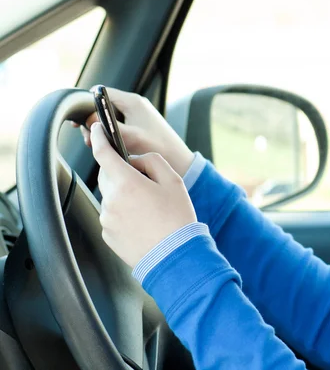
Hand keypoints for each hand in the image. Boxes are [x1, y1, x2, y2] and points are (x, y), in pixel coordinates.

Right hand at [72, 86, 194, 177]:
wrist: (180, 161)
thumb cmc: (160, 147)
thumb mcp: (130, 137)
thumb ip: (109, 127)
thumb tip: (89, 120)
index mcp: (132, 102)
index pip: (101, 93)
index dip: (86, 105)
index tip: (78, 120)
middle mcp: (134, 106)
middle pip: (102, 107)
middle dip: (92, 122)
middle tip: (89, 138)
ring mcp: (136, 117)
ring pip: (108, 119)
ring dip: (100, 131)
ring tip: (97, 145)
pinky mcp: (138, 127)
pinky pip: (117, 127)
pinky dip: (109, 136)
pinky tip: (109, 149)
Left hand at [90, 122, 196, 266]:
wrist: (174, 256)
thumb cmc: (177, 218)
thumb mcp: (173, 181)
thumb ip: (152, 161)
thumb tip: (135, 160)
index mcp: (126, 183)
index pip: (104, 153)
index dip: (99, 138)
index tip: (98, 129)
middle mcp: (111, 200)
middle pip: (107, 174)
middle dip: (121, 171)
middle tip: (146, 181)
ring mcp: (107, 219)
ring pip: (111, 195)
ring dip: (124, 194)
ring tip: (149, 208)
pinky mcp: (108, 234)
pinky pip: (112, 214)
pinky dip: (123, 212)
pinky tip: (143, 221)